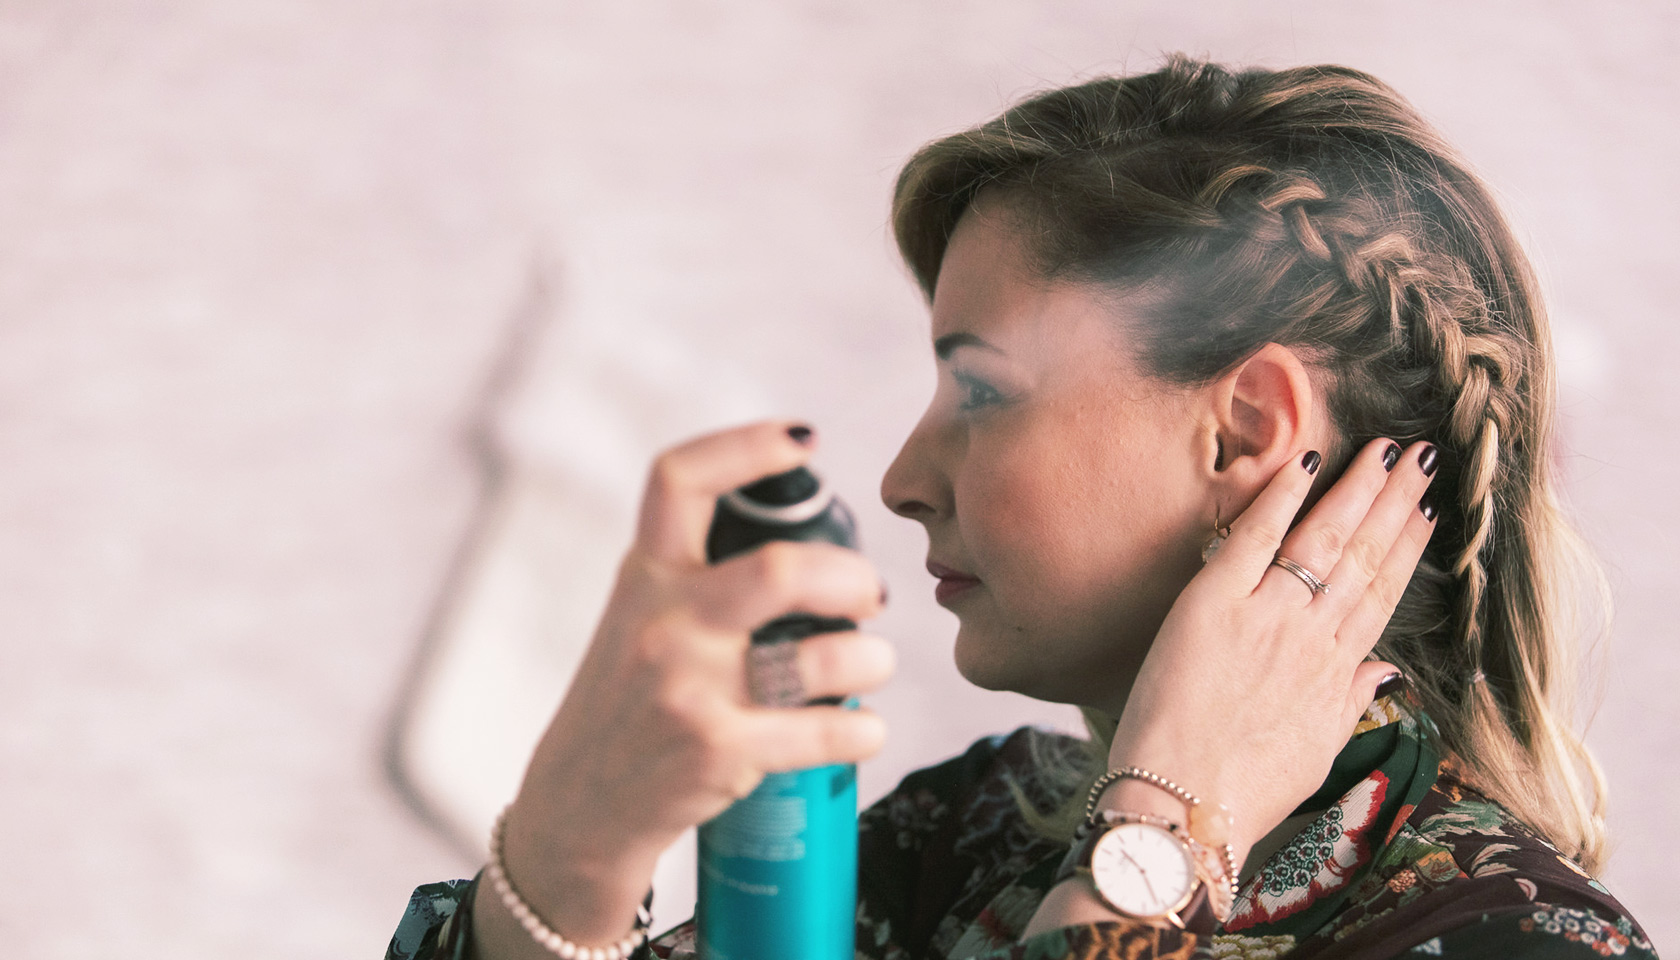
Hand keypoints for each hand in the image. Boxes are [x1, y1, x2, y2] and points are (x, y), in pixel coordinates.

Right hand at [476, 421, 894, 955]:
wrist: (577, 811)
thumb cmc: (627, 706)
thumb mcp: (638, 621)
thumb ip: (694, 577)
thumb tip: (801, 544)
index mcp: (644, 577)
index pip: (679, 481)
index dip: (744, 446)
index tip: (803, 441)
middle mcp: (662, 625)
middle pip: (781, 571)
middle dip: (850, 577)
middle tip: (870, 592)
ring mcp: (688, 691)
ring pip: (818, 658)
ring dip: (871, 659)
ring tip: (875, 662)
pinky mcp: (716, 754)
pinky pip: (821, 733)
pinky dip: (864, 730)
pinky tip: (868, 728)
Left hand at [1107, 438, 1437, 858]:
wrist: (1185, 806)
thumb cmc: (1243, 792)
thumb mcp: (1315, 752)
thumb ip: (1350, 704)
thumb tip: (1381, 674)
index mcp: (1337, 672)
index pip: (1380, 594)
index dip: (1405, 548)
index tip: (1425, 511)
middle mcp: (1310, 636)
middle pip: (1362, 557)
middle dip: (1393, 503)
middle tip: (1419, 458)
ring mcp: (1265, 616)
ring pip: (1321, 540)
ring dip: (1355, 490)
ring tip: (1384, 450)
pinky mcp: (1212, 604)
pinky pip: (1251, 538)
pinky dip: (1278, 498)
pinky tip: (1303, 463)